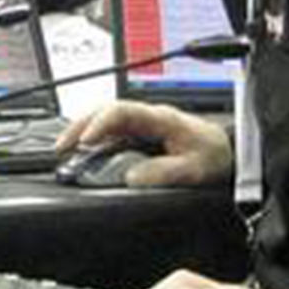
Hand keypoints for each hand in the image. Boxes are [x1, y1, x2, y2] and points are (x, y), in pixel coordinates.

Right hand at [54, 100, 231, 186]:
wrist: (228, 153)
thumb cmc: (214, 156)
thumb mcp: (195, 169)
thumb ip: (164, 173)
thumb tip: (132, 178)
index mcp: (161, 119)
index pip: (122, 111)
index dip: (100, 124)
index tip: (84, 142)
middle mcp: (149, 118)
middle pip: (105, 111)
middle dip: (79, 126)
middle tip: (61, 146)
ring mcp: (143, 125)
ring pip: (105, 120)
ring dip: (83, 131)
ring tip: (64, 149)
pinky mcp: (141, 135)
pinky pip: (111, 132)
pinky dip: (93, 140)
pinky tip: (83, 152)